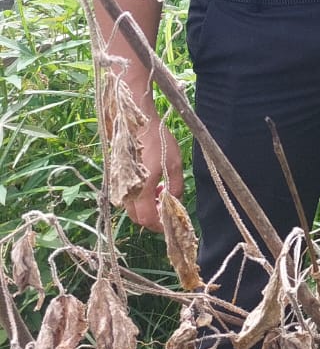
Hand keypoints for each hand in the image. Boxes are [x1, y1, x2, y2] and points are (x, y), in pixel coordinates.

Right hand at [126, 117, 183, 231]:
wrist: (136, 123)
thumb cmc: (157, 142)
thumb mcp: (174, 164)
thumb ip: (175, 187)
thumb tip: (175, 202)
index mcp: (140, 190)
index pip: (147, 219)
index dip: (159, 225)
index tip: (170, 223)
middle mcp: (125, 191)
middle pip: (137, 217)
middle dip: (153, 217)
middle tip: (167, 207)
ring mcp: (118, 185)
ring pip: (131, 208)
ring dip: (147, 206)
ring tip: (162, 191)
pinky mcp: (116, 178)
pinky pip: (127, 197)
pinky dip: (140, 197)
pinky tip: (152, 184)